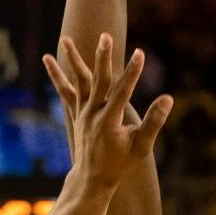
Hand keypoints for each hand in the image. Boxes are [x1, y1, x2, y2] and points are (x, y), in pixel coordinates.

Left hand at [43, 33, 173, 189]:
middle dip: (102, 57)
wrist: (93, 178)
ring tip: (64, 38)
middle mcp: (92, 115)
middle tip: (105, 36)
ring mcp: (82, 113)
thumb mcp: (141, 147)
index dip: (132, 73)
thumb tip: (168, 99)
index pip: (122, 92)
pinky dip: (57, 76)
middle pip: (97, 81)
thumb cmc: (121, 163)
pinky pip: (66, 91)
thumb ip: (154, 122)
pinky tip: (47, 59)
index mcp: (109, 122)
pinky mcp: (77, 113)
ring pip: (77, 82)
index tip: (140, 53)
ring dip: (72, 60)